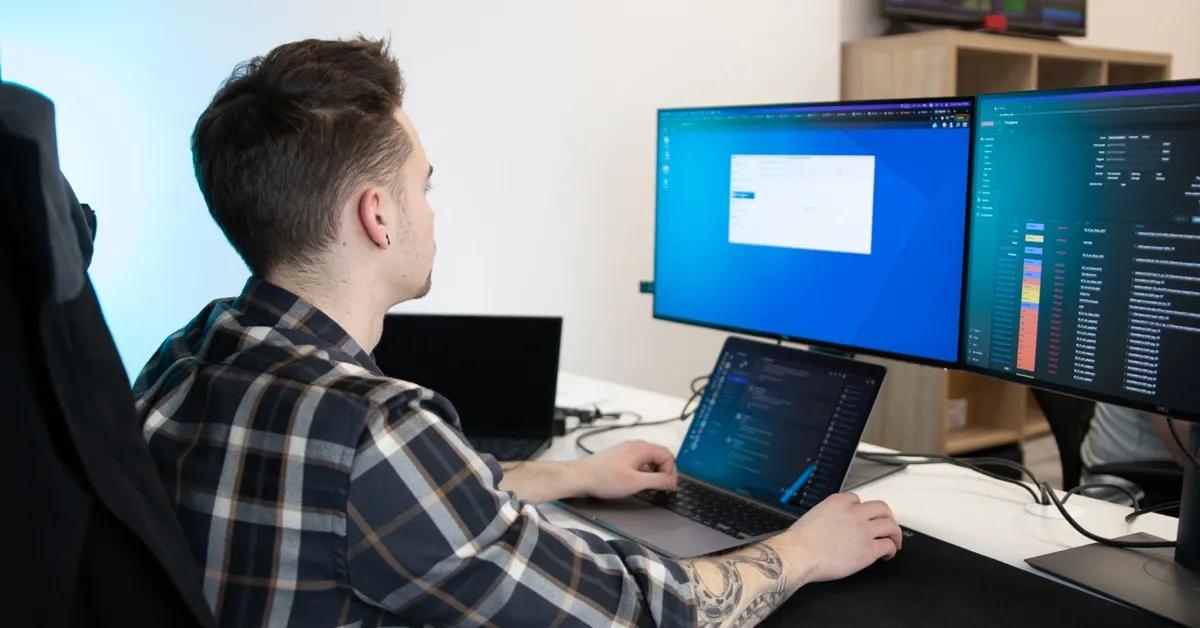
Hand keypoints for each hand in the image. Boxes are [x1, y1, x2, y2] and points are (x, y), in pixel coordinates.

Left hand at [568, 439, 677, 498]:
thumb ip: (658, 481)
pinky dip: (644, 472)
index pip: (667, 456)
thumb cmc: (605, 479)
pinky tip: (638, 483)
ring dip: (654, 473)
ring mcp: (626, 450)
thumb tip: (672, 482)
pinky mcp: (619, 457)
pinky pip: (638, 462)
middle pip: (659, 456)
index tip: (669, 487)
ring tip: (651, 487)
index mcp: (642, 448)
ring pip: (649, 459)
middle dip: (665, 472)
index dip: (672, 472)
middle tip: (664, 488)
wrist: (580, 477)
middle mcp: (635, 446)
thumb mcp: (636, 483)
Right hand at [770, 492, 901, 584]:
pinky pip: (888, 545)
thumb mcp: (814, 516)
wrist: (799, 554)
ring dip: (894, 533)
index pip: (859, 500)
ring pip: (890, 525)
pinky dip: (891, 549)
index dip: (863, 510)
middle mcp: (854, 513)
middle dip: (887, 517)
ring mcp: (863, 530)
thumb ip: (829, 516)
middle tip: (888, 525)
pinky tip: (887, 554)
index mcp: (839, 502)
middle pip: (882, 508)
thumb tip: (835, 525)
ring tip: (894, 540)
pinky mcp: (868, 549)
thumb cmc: (801, 541)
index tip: (864, 518)